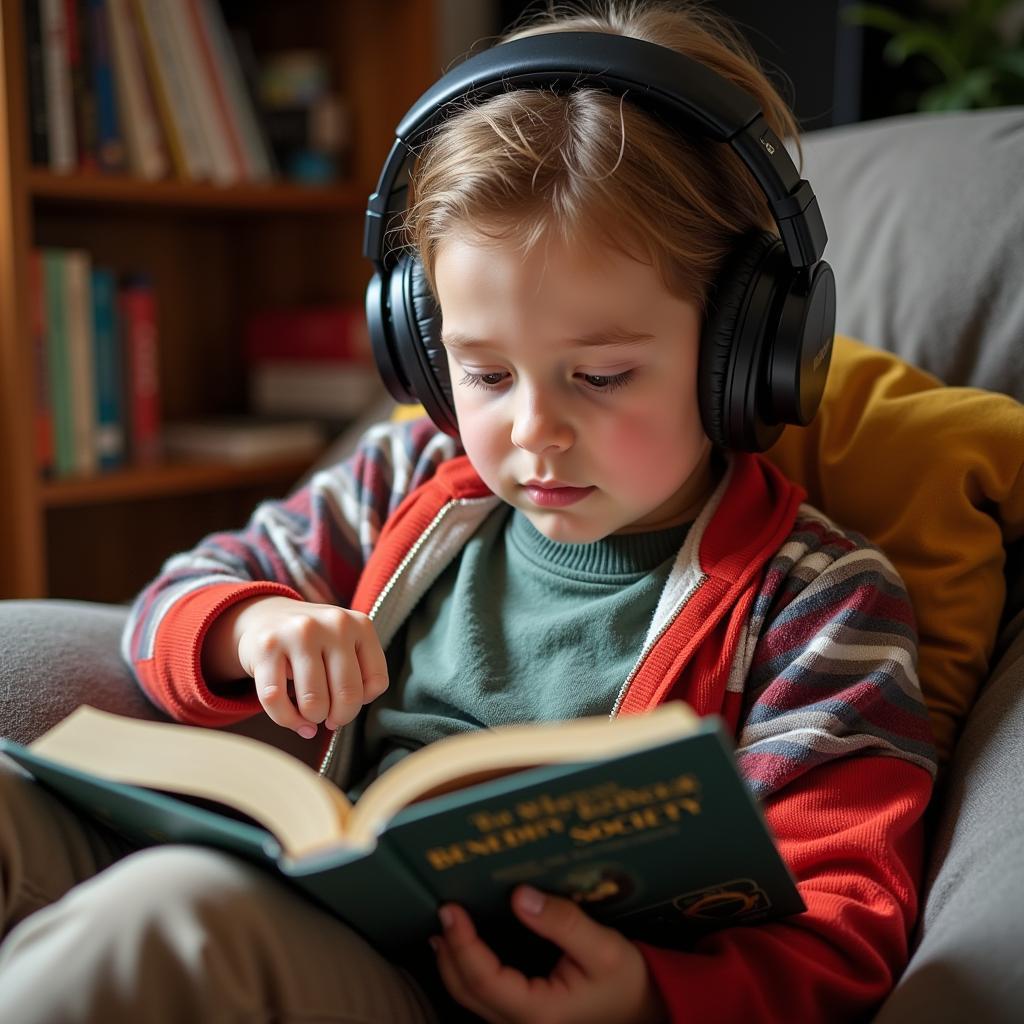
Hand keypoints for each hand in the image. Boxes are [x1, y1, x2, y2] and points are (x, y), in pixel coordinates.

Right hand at [205, 596, 388, 738]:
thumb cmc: (313, 641)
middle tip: (328, 718)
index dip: (361, 705)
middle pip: (347, 694)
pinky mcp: (268, 646)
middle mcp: (334, 624)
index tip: (345, 706)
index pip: (376, 682)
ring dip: (312, 719)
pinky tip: (291, 719)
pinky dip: (285, 719)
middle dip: (338, 717)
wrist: (267, 615)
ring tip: (309, 714)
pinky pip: (276, 699)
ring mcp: (299, 633)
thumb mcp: (345, 646)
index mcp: (361, 625)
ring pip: (314, 700)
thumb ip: (357, 676)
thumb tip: (341, 717)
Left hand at [432, 886, 667, 1023]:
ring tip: (446, 926)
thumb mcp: (604, 948)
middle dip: (451, 950)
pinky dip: (467, 972)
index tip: (451, 909)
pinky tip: (463, 949)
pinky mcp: (523, 1018)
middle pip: (467, 991)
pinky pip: (483, 998)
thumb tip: (520, 896)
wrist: (644, 1013)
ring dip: (453, 962)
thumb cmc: (626, 983)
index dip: (463, 944)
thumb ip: (562, 922)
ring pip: (470, 999)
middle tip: (445, 909)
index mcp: (539, 1012)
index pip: (484, 979)